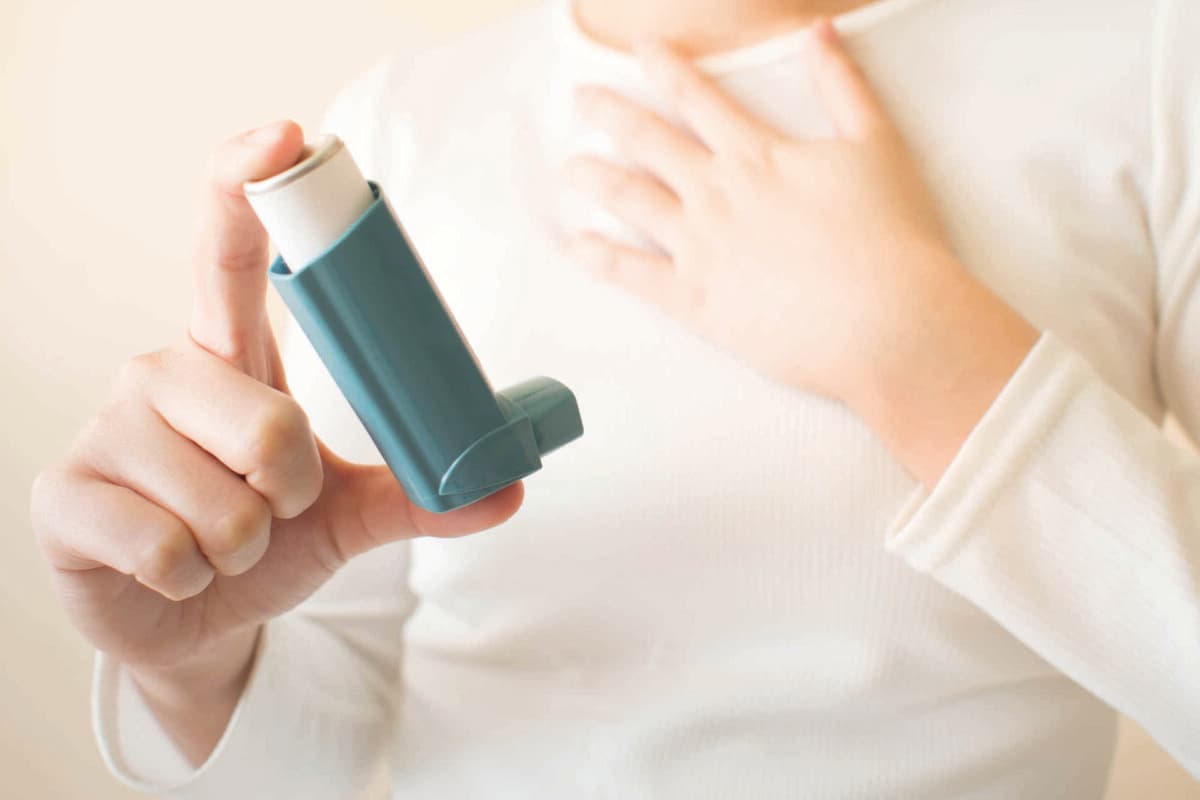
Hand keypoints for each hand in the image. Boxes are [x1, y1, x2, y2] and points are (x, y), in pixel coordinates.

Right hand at [30, 120, 523, 761]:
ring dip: (245, 547)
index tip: (288, 135)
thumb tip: (507, 488)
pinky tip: (171, 572)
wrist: (190, 617)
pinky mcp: (63, 496)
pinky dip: (194, 579)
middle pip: (270, 423)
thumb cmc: (261, 539)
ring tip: (218, 544)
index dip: (248, 184)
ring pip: (225, 504)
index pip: (229, 252)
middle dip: (293, 494)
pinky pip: (170, 549)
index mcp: (229, 356)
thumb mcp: (344, 513)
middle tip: (270, 509)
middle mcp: (161, 374)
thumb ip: (418, 495)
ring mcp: (106, 430)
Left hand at [564, 20, 1038, 485]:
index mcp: (757, 154)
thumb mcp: (878, 145)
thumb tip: (819, 31)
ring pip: (631, 200)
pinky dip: (599, 257)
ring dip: (596, 178)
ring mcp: (699, 247)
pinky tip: (577, 245)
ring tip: (571, 168)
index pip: (697, 98)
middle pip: (649, 141)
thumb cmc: (893, 238)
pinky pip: (632, 274)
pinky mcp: (694, 300)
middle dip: (610, 113)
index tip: (640, 48)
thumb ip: (843, 85)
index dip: (665, 67)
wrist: (888, 323)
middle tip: (582, 97)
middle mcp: (717, 193)